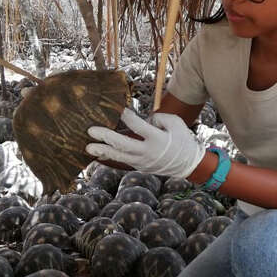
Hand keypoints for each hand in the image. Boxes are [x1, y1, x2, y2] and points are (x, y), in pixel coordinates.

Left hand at [86, 108, 205, 178]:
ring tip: (88, 148)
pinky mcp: (140, 167)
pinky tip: (98, 154)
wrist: (188, 164)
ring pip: (119, 156)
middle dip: (106, 137)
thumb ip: (159, 118)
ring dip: (103, 151)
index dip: (127, 116)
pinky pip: (122, 161)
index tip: (118, 109)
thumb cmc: (182, 140)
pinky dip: (110, 157)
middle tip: (91, 131)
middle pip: (123, 144)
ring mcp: (143, 162)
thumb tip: (145, 119)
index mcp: (158, 139)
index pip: (138, 126)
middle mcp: (148, 152)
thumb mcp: (176, 124)